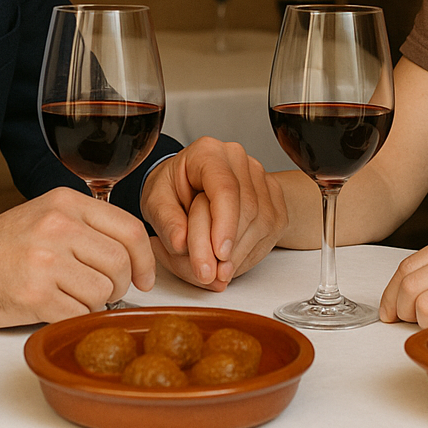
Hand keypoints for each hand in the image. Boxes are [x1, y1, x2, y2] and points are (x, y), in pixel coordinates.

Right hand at [0, 186, 154, 326]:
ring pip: (102, 292)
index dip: (145, 259)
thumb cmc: (5, 246)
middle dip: (120, 285)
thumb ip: (89, 226)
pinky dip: (75, 317)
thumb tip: (135, 257)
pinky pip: (79, 313)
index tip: (144, 278)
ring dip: (95, 303)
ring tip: (73, 297)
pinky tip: (58, 308)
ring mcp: (45, 260)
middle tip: (104, 291)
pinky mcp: (33, 294)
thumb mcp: (47, 215)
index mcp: (66, 203)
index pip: (128, 229)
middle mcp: (57, 226)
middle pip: (120, 263)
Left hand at [141, 137, 287, 289]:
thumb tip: (181, 243)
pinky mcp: (272, 200)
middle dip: (227, 248)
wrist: (190, 187)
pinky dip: (247, 256)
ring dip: (237, 255)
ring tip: (211, 271)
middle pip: (245, 208)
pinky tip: (227, 264)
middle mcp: (238, 160)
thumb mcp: (155, 202)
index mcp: (207, 153)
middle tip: (206, 274)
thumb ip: (166, 221)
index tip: (218, 254)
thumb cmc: (173, 190)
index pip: (225, 188)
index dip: (224, 223)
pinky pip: (268, 233)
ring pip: (261, 223)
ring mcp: (260, 179)